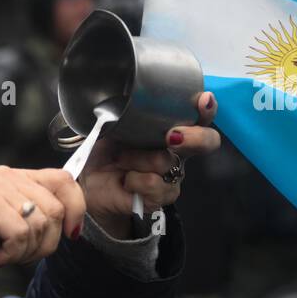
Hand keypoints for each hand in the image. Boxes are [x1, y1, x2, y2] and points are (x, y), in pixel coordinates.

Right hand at [0, 166, 84, 274]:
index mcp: (18, 177)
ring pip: (40, 223)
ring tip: (7, 253)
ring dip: (28, 250)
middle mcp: (8, 176)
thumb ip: (41, 215)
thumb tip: (75, 224)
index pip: (65, 180)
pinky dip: (13, 253)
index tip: (71, 234)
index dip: (76, 209)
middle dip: (48, 241)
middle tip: (23, 253)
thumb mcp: (16, 225)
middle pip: (56, 208)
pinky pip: (21, 234)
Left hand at [81, 91, 221, 237]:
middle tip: (172, 137)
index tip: (203, 100)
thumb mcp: (113, 125)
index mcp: (170, 128)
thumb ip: (129, 114)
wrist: (89, 184)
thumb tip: (131, 103)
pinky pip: (153, 184)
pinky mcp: (162, 197)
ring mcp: (172, 175)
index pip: (199, 116)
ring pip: (165, 162)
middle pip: (206, 141)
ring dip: (136, 159)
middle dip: (194, 137)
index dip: (207, 108)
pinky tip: (125, 181)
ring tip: (121, 160)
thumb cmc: (106, 151)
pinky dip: (132, 180)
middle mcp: (178, 151)